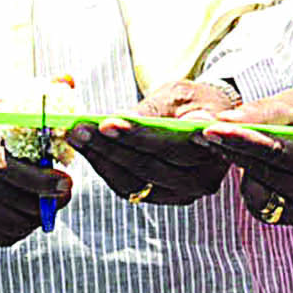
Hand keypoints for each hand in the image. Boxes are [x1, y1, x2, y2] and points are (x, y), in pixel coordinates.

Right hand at [0, 111, 70, 247]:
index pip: (11, 171)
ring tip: (46, 205)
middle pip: (16, 202)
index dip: (44, 182)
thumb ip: (37, 117)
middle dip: (48, 203)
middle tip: (64, 195)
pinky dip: (19, 230)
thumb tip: (72, 117)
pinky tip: (26, 214)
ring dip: (36, 219)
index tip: (67, 182)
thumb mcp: (6, 110)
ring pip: (11, 224)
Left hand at [66, 80, 237, 205]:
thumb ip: (155, 109)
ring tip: (78, 137)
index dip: (136, 135)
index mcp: (214, 148)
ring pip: (134, 181)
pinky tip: (89, 151)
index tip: (106, 123)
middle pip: (148, 166)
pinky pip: (130, 189)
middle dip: (109, 147)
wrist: (209, 120)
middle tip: (80, 129)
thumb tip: (126, 120)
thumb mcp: (179, 94)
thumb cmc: (195, 102)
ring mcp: (184, 192)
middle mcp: (203, 178)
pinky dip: (106, 169)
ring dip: (101, 159)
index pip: (169, 145)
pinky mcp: (165, 197)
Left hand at [198, 87, 292, 225]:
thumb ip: (263, 113)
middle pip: (262, 168)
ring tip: (252, 143)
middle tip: (208, 129)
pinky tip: (263, 166)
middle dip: (232, 147)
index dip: (242, 139)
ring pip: (255, 186)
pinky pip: (258, 201)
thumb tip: (225, 120)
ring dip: (243, 163)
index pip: (277, 150)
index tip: (212, 128)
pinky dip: (253, 181)